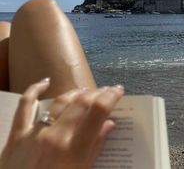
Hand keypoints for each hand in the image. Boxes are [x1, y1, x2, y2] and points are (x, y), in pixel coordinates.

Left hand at [0, 78, 123, 168]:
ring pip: (59, 101)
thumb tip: (109, 124)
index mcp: (74, 150)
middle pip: (81, 102)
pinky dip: (34, 90)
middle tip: (105, 91)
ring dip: (76, 92)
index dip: (111, 97)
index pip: (98, 112)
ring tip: (86, 90)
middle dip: (97, 93)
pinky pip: (25, 105)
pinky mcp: (17, 133)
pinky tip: (45, 81)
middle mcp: (55, 136)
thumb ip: (95, 148)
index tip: (118, 90)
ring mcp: (34, 132)